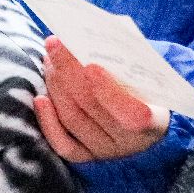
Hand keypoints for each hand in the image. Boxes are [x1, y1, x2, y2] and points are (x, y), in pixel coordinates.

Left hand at [32, 37, 169, 163]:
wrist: (146, 119)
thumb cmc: (145, 88)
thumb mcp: (148, 76)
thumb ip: (128, 61)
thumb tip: (94, 36)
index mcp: (153, 122)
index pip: (131, 114)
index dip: (108, 91)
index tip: (89, 65)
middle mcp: (128, 142)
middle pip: (92, 108)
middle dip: (69, 71)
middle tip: (56, 44)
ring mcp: (105, 151)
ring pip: (73, 120)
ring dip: (56, 86)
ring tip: (49, 59)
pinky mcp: (85, 156)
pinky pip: (63, 144)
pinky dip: (48, 122)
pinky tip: (40, 98)